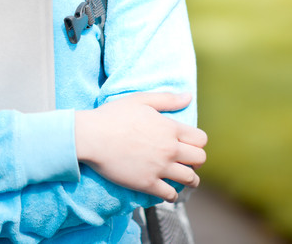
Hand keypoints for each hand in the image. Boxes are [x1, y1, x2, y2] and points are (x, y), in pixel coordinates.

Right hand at [75, 92, 207, 202]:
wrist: (91, 136)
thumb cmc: (112, 115)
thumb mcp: (139, 100)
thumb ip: (166, 99)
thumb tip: (188, 97)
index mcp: (170, 128)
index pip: (201, 139)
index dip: (197, 142)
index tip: (189, 144)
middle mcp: (169, 149)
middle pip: (200, 159)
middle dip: (196, 160)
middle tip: (187, 161)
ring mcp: (160, 168)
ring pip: (190, 180)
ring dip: (190, 179)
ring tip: (183, 178)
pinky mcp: (147, 183)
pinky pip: (170, 194)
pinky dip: (172, 194)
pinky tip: (166, 189)